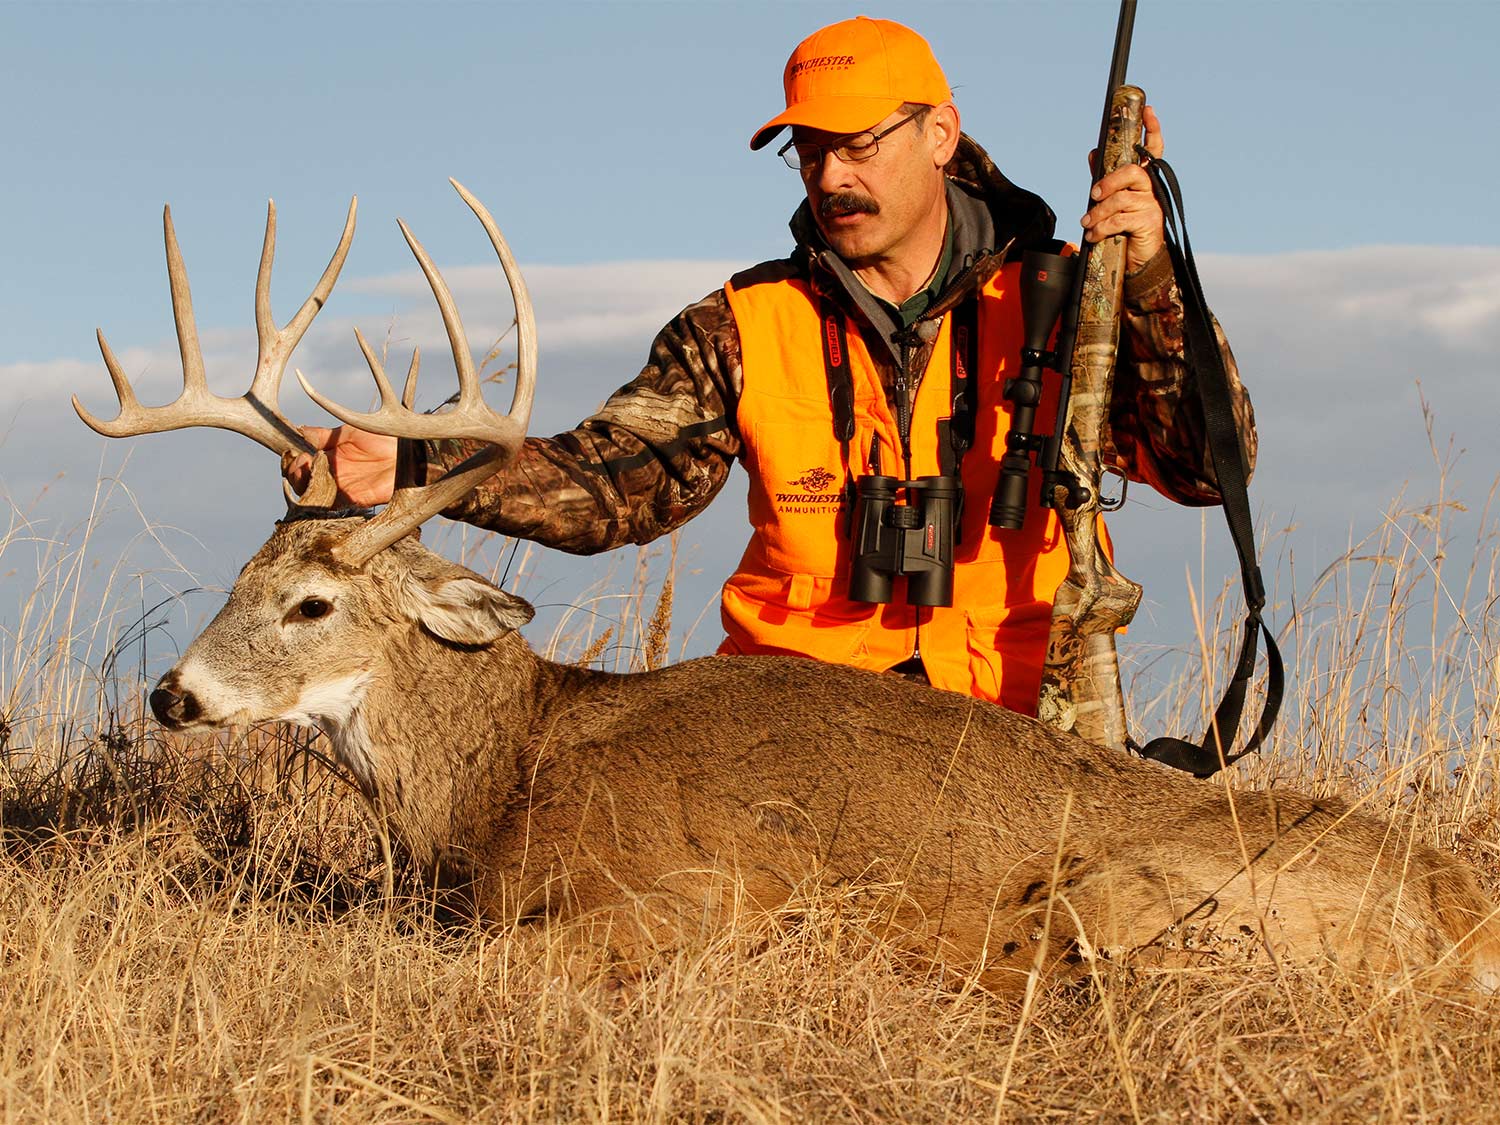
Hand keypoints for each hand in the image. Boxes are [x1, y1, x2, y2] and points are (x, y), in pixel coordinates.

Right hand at [281, 425, 397, 506]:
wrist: (407, 452)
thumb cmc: (382, 437)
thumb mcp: (348, 433)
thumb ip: (322, 435)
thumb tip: (297, 430)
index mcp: (329, 458)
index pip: (301, 464)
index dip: (293, 460)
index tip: (293, 452)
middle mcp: (331, 475)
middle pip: (301, 482)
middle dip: (295, 473)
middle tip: (301, 463)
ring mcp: (341, 489)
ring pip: (311, 496)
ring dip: (305, 486)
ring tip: (309, 472)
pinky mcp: (353, 501)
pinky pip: (329, 507)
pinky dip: (319, 500)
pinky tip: (318, 486)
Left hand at [1080, 104, 1165, 272]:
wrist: (1135, 259)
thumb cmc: (1123, 226)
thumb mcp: (1110, 199)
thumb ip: (1104, 176)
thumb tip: (1094, 152)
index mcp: (1143, 179)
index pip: (1153, 149)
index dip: (1153, 130)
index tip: (1149, 110)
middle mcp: (1151, 188)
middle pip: (1131, 172)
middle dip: (1108, 182)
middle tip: (1093, 194)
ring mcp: (1152, 205)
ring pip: (1121, 199)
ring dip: (1098, 212)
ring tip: (1087, 223)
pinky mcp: (1150, 223)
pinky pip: (1120, 220)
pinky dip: (1102, 228)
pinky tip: (1094, 235)